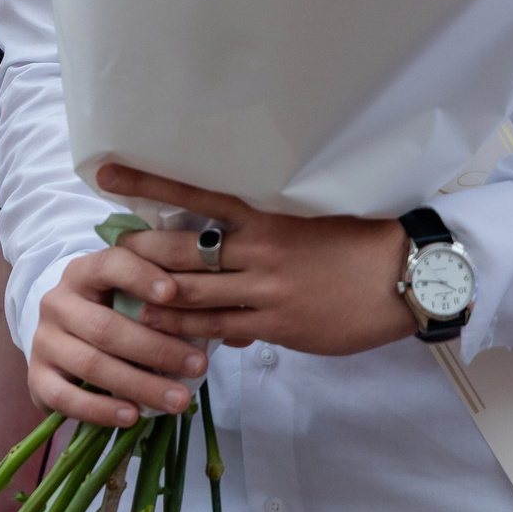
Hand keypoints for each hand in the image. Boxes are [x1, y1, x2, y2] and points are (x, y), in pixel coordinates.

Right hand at [29, 244, 209, 427]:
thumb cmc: (113, 315)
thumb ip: (164, 301)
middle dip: (157, 348)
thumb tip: (223, 317)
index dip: (140, 277)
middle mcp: (57, 302)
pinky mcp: (37, 377)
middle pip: (106, 327)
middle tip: (199, 366)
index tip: (174, 293)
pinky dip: (101, 410)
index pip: (109, 264)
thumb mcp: (131, 297)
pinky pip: (66, 398)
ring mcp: (44, 341)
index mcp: (83, 273)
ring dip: (139, 384)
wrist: (63, 339)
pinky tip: (132, 416)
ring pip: (91, 365)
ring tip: (179, 400)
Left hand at [97, 164, 415, 355]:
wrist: (407, 275)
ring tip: (120, 299)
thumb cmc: (357, 242)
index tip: (105, 173)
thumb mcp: (306, 220)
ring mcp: (265, 290)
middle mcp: (258, 249)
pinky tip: (166, 338)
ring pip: (190, 297)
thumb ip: (260, 231)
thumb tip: (217, 244)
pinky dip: (190, 334)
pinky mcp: (276, 325)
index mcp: (264, 213)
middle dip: (138, 254)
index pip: (193, 192)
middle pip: (178, 251)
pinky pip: (221, 331)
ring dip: (152, 300)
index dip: (147, 183)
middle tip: (106, 252)